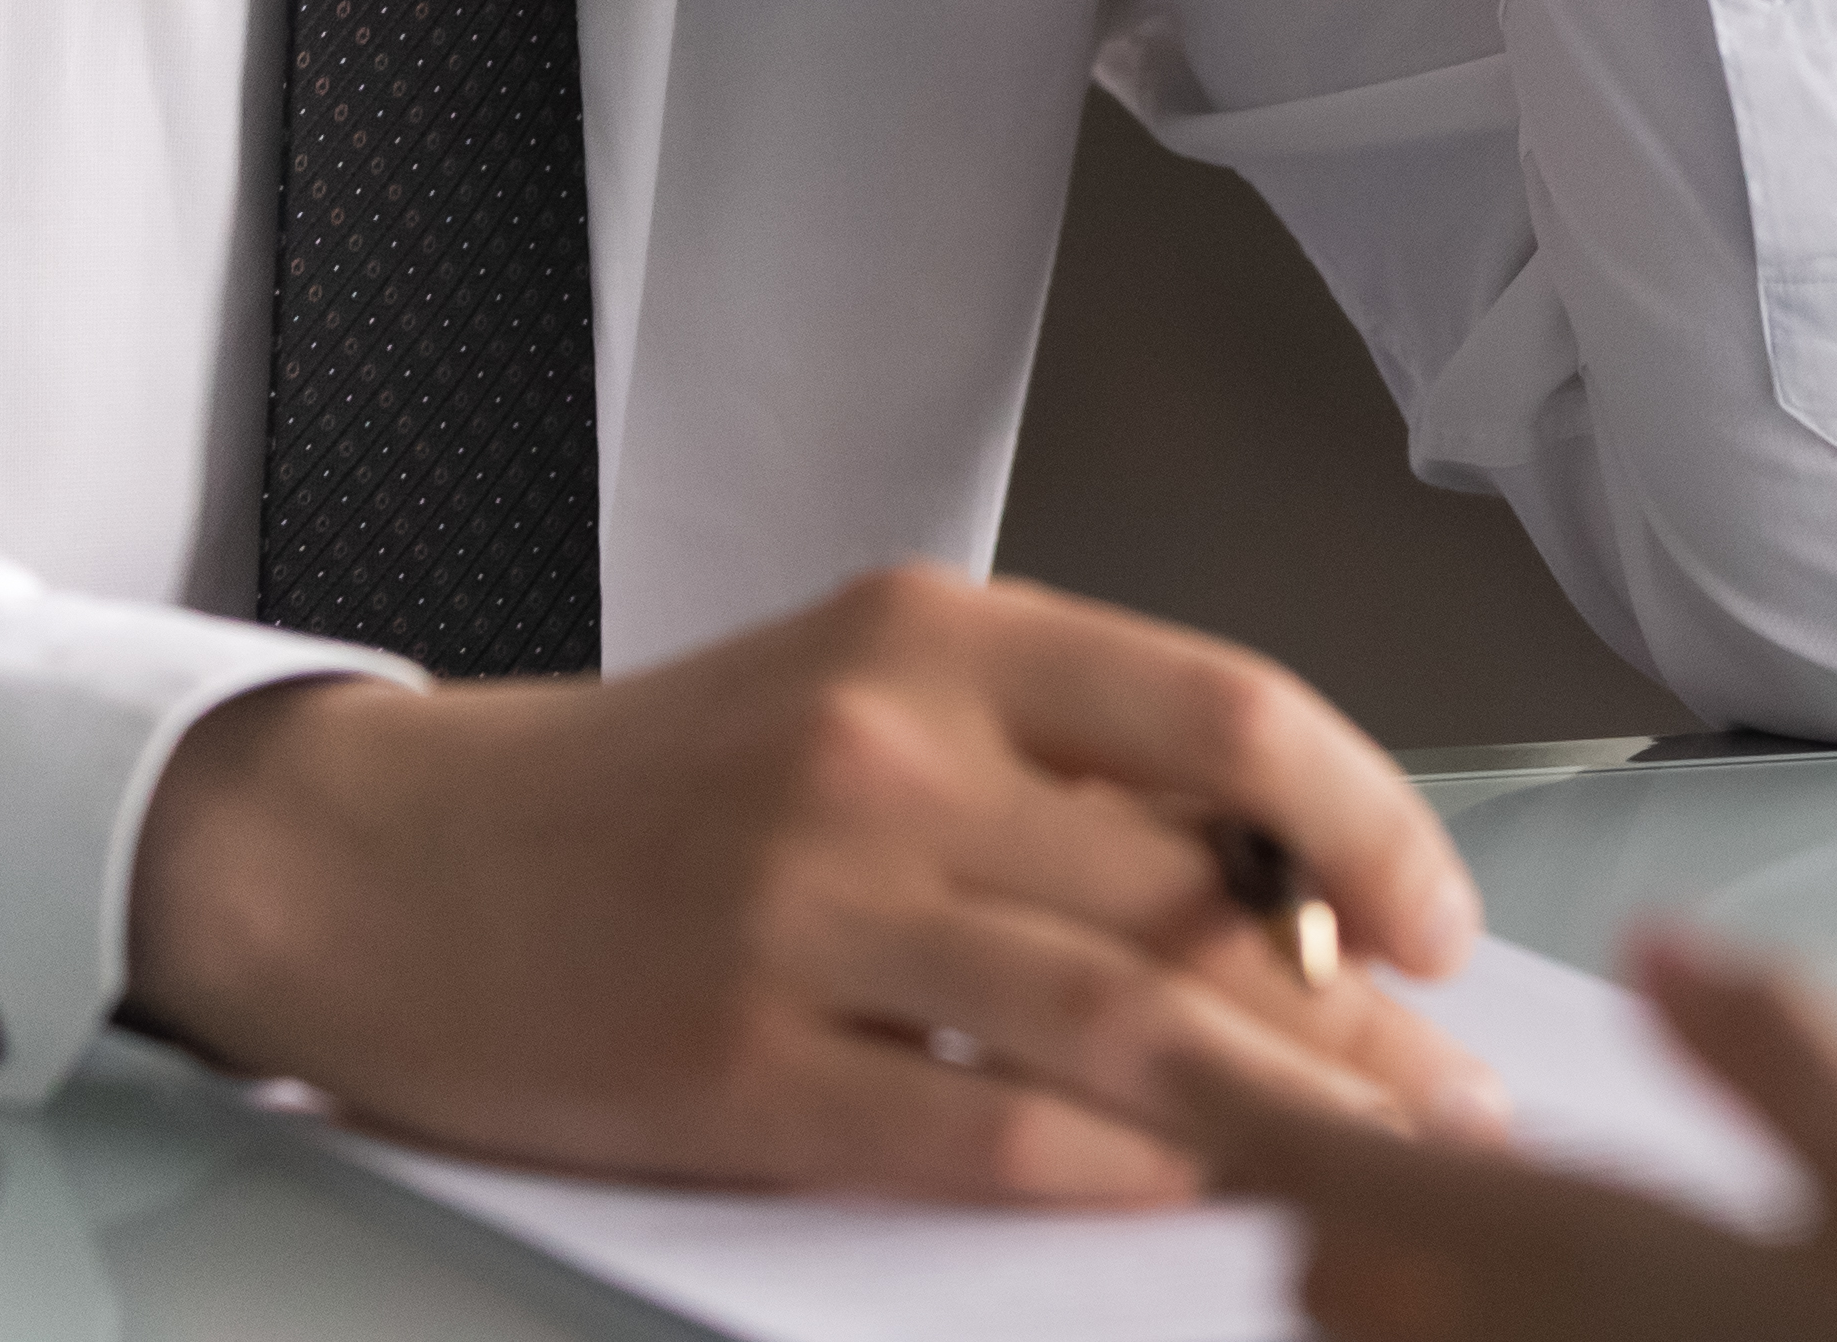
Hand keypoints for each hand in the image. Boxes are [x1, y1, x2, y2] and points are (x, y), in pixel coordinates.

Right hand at [123, 565, 1497, 1203]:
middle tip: (1454, 1091)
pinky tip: (1195, 1197)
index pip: (1221, 711)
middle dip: (1358, 1012)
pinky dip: (1116, 1175)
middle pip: (1193, 894)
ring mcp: (806, 911)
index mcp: (928, 638)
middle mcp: (880, 753)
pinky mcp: (735, 1062)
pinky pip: (983, 1134)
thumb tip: (1276, 881)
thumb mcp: (853, 694)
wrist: (382, 860)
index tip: (1435, 915)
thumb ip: (1044, 760)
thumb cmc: (644, 788)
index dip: (1368, 820)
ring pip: (1119, 1018)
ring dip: (1288, 1107)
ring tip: (1388, 1166)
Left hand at [1191, 927, 1836, 1341]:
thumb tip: (1667, 953)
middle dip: (1311, 1195)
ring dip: (1369, 1285)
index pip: (1317, 1159)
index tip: (1162, 1038)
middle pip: (1311, 1270)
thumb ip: (1777, 1050)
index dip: (1222, 1091)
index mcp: (1560, 1254)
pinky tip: (1518, 1314)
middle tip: (1359, 1126)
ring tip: (1443, 1228)